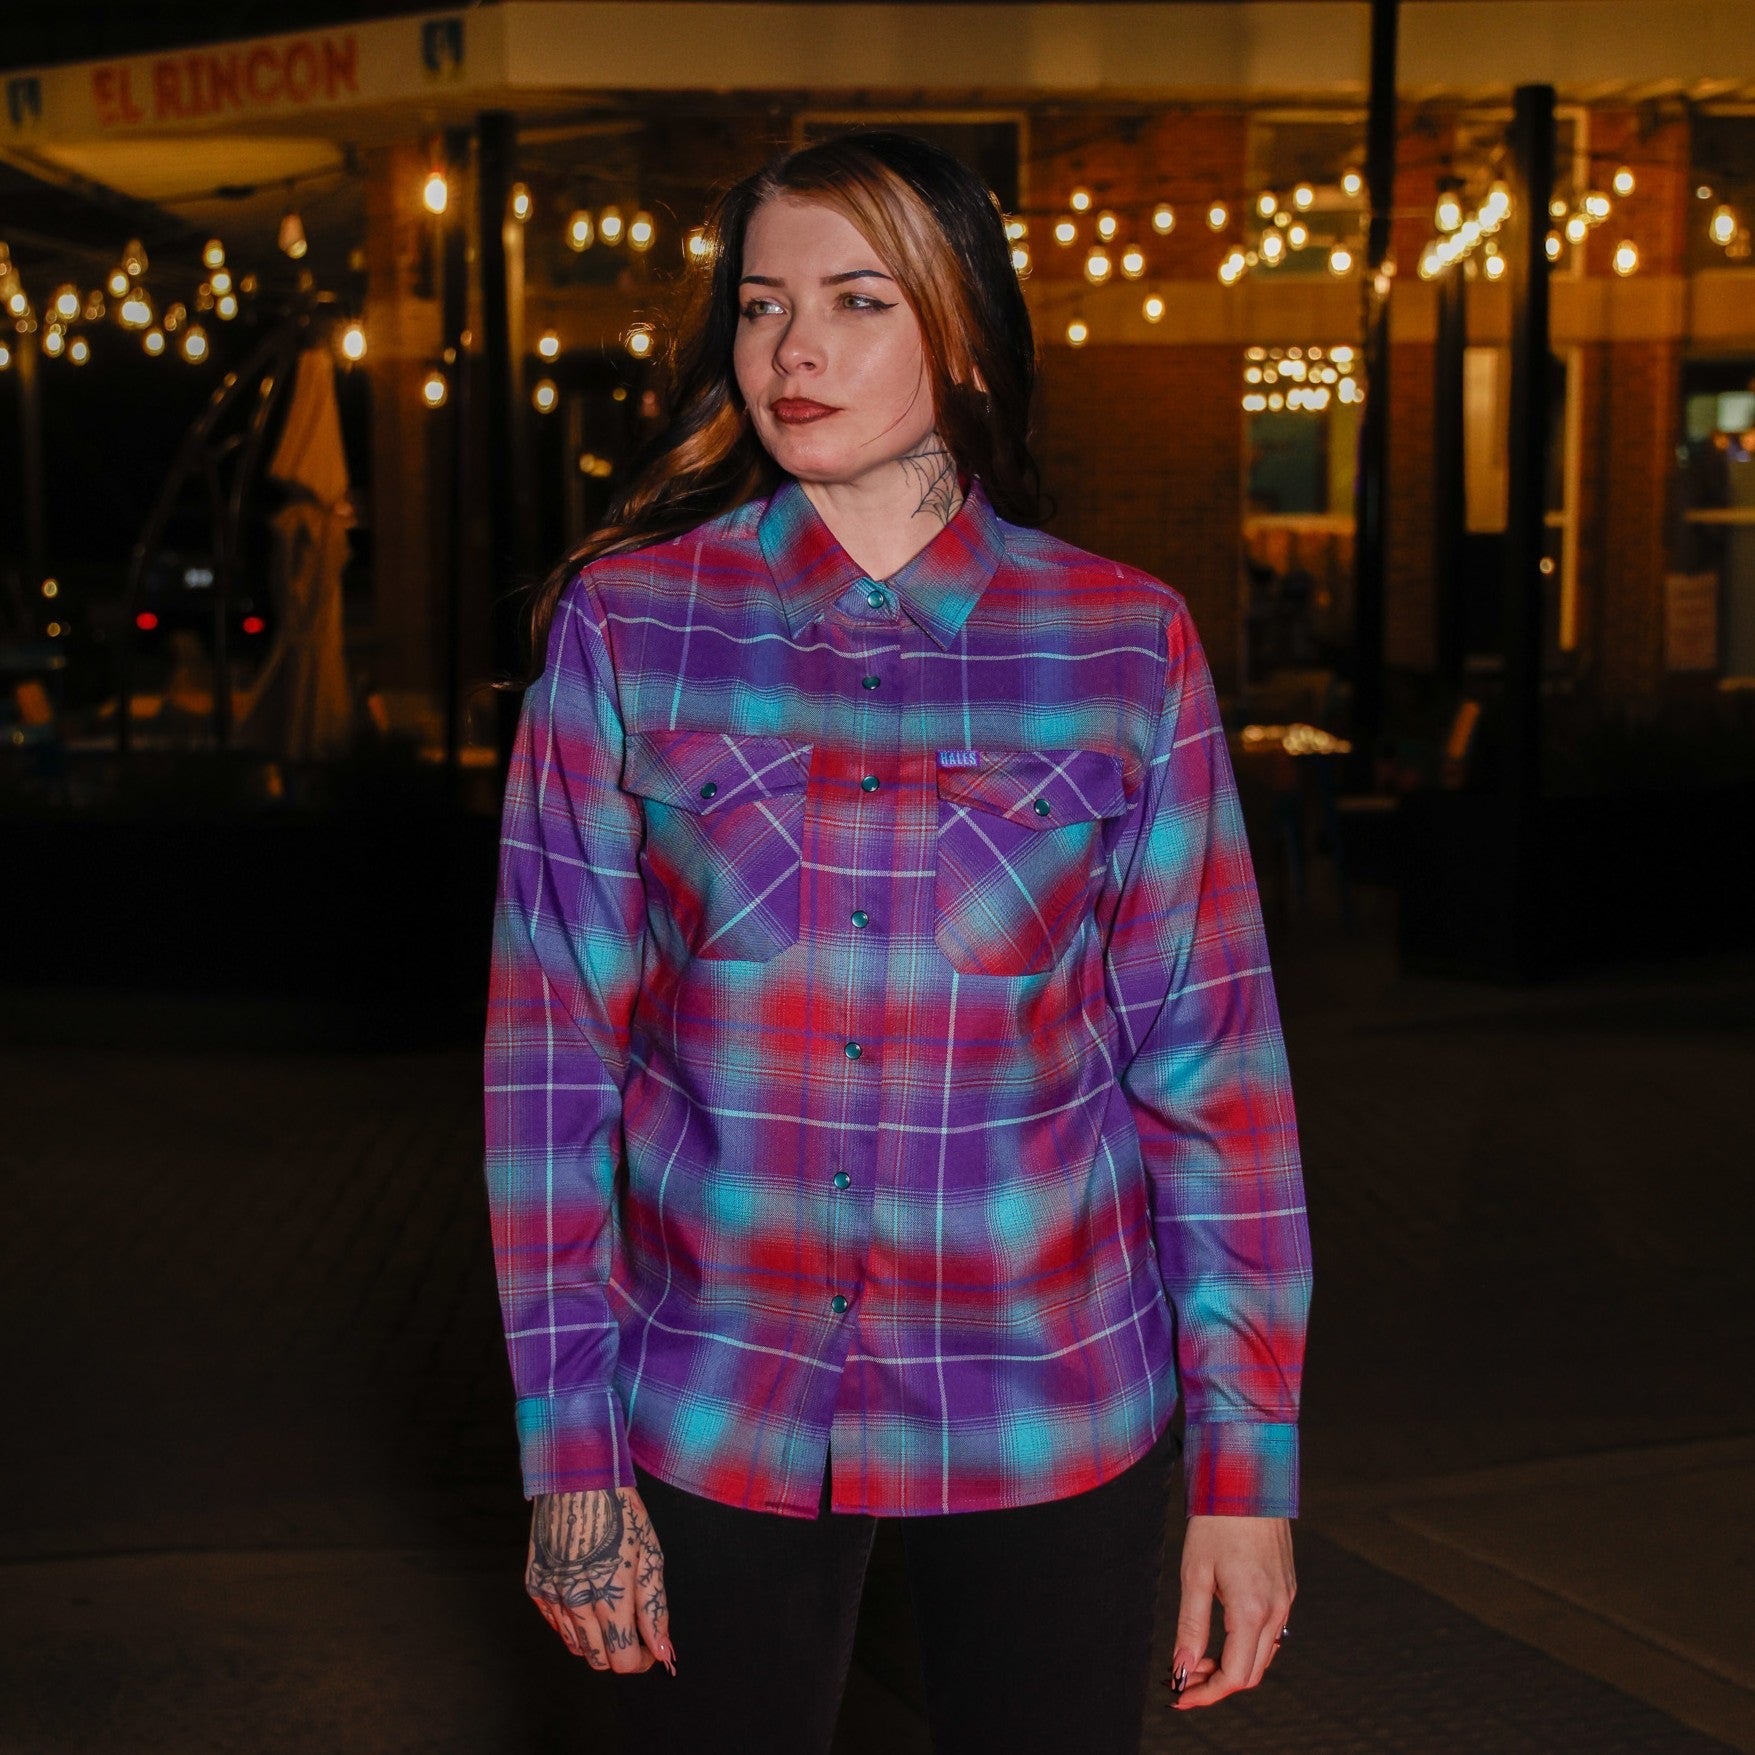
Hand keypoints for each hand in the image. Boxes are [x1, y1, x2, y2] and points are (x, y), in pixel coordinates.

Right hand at [526, 1486, 675, 1674]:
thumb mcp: (650, 1555)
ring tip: (611, 1611)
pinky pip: (555, 1624)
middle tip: (633, 1631)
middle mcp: (577, 1602)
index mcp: (610, 1595)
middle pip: (597, 1660)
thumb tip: (663, 1650)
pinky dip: (573, 1624)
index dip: (640, 1660)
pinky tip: (587, 1600)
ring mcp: (552, 1595)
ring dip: (596, 1641)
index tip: (650, 1648)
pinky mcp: (535, 1586)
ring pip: (575, 1646)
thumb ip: (655, 1608)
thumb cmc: (621, 1512)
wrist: (577, 1479)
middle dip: (619, 1654)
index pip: (622, 1660)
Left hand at [1169, 1514, 1294, 1708]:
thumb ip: (1190, 1627)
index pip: (1236, 1676)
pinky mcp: (1287, 1587)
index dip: (1207, 1693)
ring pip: (1262, 1654)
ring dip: (1231, 1664)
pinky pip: (1270, 1631)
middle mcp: (1277, 1610)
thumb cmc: (1216, 1522)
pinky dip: (1245, 1643)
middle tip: (1182, 1678)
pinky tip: (1219, 1635)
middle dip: (1216, 1682)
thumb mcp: (1194, 1574)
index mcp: (1252, 1610)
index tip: (1179, 1696)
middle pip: (1251, 1671)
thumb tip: (1181, 1669)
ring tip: (1195, 1658)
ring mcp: (1286, 1599)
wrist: (1247, 1480)